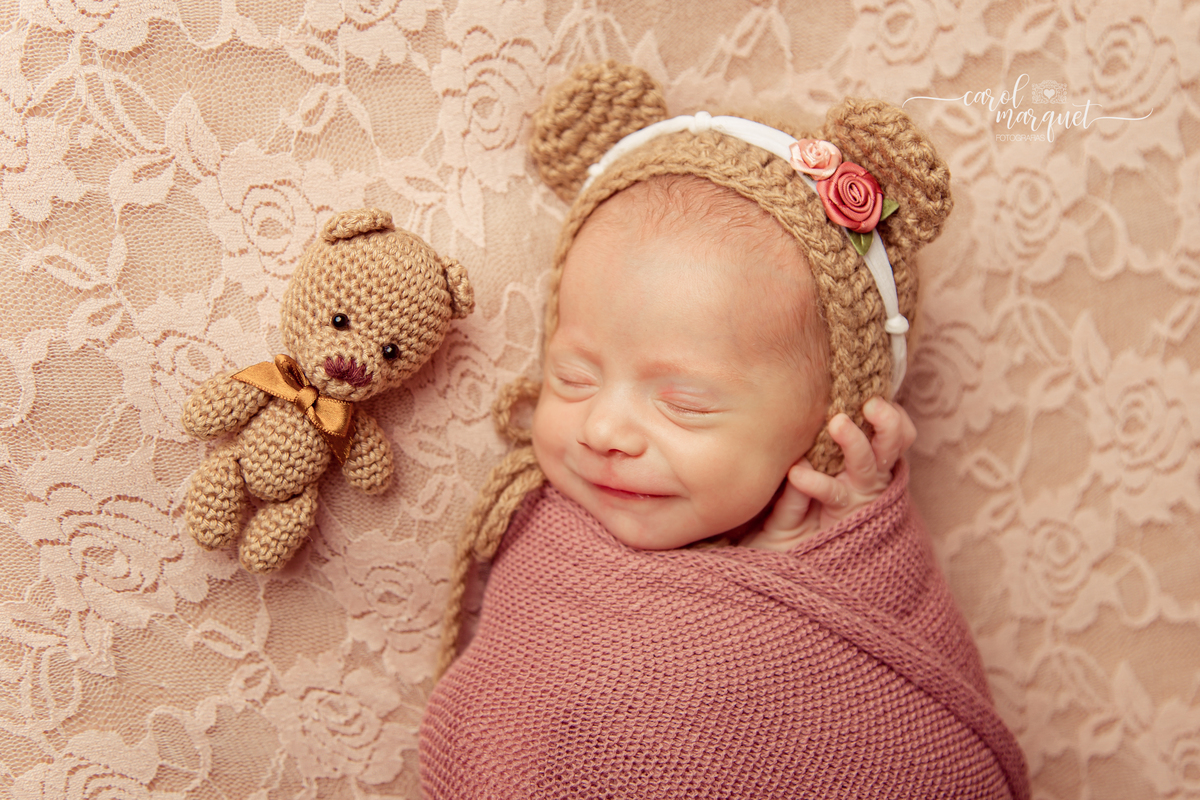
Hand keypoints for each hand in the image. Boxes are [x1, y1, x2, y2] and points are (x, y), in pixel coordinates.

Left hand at [743, 397, 915, 551]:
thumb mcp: (817, 467)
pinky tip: (797, 473)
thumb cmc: (805, 498)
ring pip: (867, 465)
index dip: (895, 415)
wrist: (791, 550)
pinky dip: (815, 482)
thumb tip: (814, 407)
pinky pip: (830, 494)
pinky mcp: (839, 517)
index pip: (898, 433)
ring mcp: (857, 496)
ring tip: (838, 424)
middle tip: (871, 404)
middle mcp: (870, 477)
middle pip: (892, 444)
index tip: (879, 396)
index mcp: (871, 460)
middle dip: (888, 422)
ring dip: (855, 442)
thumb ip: (822, 444)